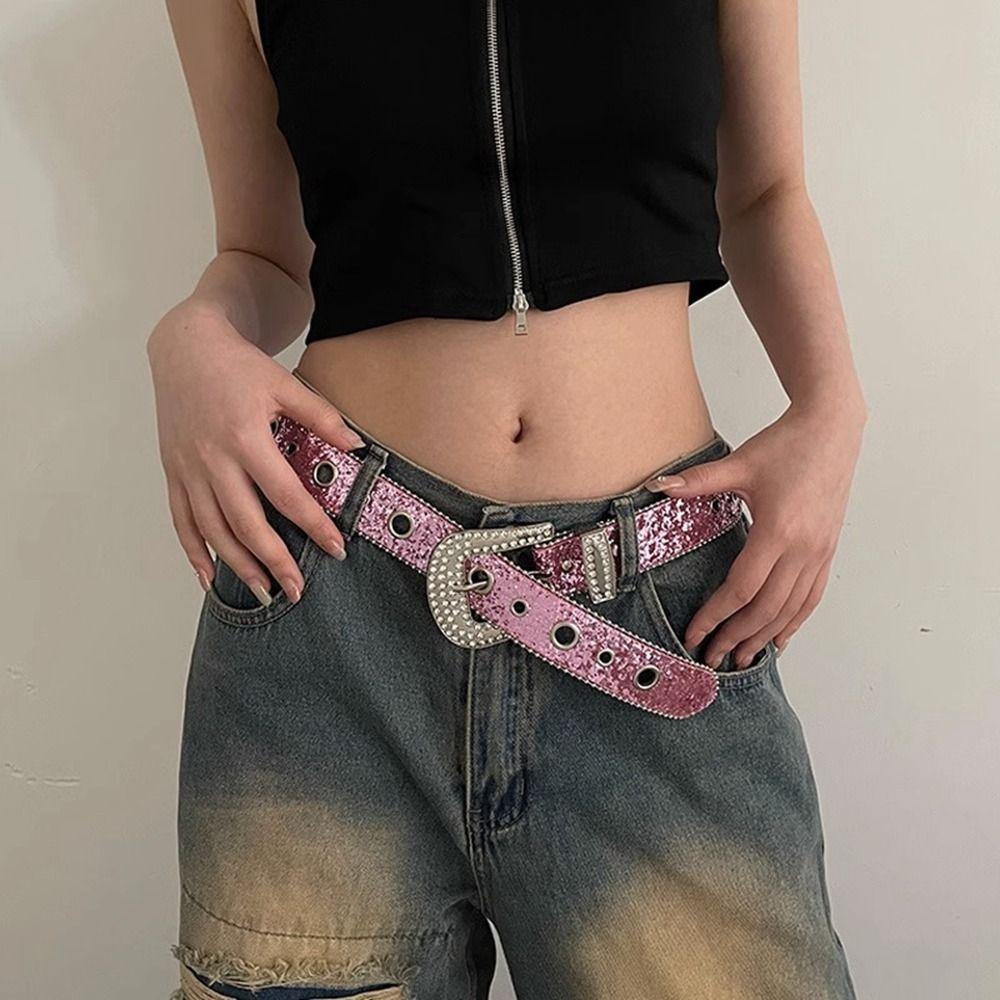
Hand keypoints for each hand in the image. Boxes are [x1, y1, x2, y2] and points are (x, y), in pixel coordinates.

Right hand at [147, 300, 363, 603]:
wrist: (184, 348)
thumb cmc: (238, 366)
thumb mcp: (284, 384)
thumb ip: (321, 417)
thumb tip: (358, 446)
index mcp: (244, 438)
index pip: (285, 494)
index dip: (312, 524)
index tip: (335, 548)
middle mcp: (212, 460)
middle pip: (245, 522)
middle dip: (274, 560)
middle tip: (298, 589)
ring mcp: (188, 469)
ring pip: (212, 529)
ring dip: (239, 565)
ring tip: (265, 592)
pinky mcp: (173, 473)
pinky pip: (181, 520)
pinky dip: (194, 552)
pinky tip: (210, 578)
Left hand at [644, 401, 865, 667]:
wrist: (832, 429)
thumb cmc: (786, 444)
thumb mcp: (738, 463)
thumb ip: (697, 481)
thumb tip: (657, 486)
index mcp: (777, 530)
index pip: (741, 588)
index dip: (715, 616)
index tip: (695, 635)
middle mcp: (802, 548)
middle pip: (765, 608)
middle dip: (736, 637)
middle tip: (712, 658)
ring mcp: (819, 552)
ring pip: (791, 609)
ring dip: (764, 637)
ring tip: (741, 659)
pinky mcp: (828, 551)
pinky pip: (812, 597)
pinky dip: (794, 622)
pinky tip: (779, 638)